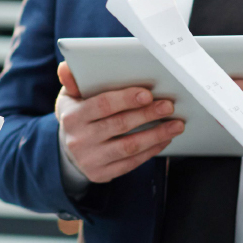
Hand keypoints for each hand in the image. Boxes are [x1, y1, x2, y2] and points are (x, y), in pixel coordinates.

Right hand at [55, 62, 183, 182]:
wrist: (67, 150)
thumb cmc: (76, 115)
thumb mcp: (69, 96)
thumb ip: (71, 80)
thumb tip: (66, 67)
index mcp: (72, 116)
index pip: (102, 105)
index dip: (126, 99)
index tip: (147, 94)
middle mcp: (79, 139)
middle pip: (120, 125)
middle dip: (148, 114)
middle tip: (169, 106)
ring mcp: (90, 159)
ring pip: (129, 146)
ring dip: (156, 135)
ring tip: (176, 125)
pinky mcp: (101, 174)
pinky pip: (131, 163)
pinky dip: (151, 151)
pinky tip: (164, 139)